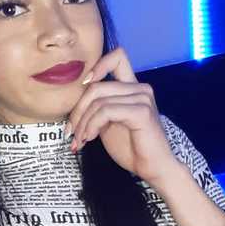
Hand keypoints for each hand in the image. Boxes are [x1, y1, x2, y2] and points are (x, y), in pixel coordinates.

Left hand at [68, 47, 181, 187]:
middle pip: (96, 85)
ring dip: (82, 123)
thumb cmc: (132, 148)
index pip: (116, 57)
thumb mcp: (108, 125)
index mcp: (133, 88)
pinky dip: (92, 126)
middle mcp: (140, 88)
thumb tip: (73, 105)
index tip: (81, 89)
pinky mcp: (141, 112)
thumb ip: (97, 109)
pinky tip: (89, 139)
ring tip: (80, 141)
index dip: (96, 66)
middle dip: (77, 110)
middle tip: (71, 132)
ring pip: (98, 100)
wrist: (153, 168)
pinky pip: (106, 112)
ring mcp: (142, 98)